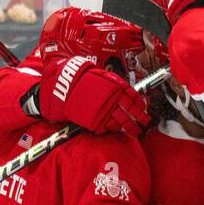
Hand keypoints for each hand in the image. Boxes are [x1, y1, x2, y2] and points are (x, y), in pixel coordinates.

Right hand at [33, 55, 149, 134]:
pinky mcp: (92, 122)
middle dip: (139, 118)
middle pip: (130, 111)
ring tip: (135, 132)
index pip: (132, 96)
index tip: (144, 108)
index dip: (140, 104)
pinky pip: (106, 128)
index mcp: (113, 85)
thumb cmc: (76, 78)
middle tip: (145, 123)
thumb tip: (121, 87)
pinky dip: (111, 130)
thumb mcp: (95, 73)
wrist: (58, 87)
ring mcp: (102, 112)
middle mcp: (110, 99)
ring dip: (129, 128)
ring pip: (120, 122)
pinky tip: (116, 131)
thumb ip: (109, 80)